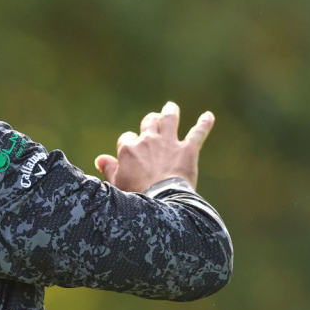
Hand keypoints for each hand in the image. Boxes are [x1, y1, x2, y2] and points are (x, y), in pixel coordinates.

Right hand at [95, 101, 213, 191]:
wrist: (160, 201)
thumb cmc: (136, 196)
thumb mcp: (117, 184)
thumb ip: (110, 169)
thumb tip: (100, 159)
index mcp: (129, 149)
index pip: (127, 138)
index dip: (130, 143)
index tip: (132, 150)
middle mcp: (148, 140)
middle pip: (148, 122)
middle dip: (150, 121)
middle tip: (153, 120)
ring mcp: (168, 143)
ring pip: (169, 119)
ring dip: (170, 112)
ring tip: (171, 108)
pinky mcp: (188, 150)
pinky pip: (197, 133)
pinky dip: (204, 124)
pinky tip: (209, 116)